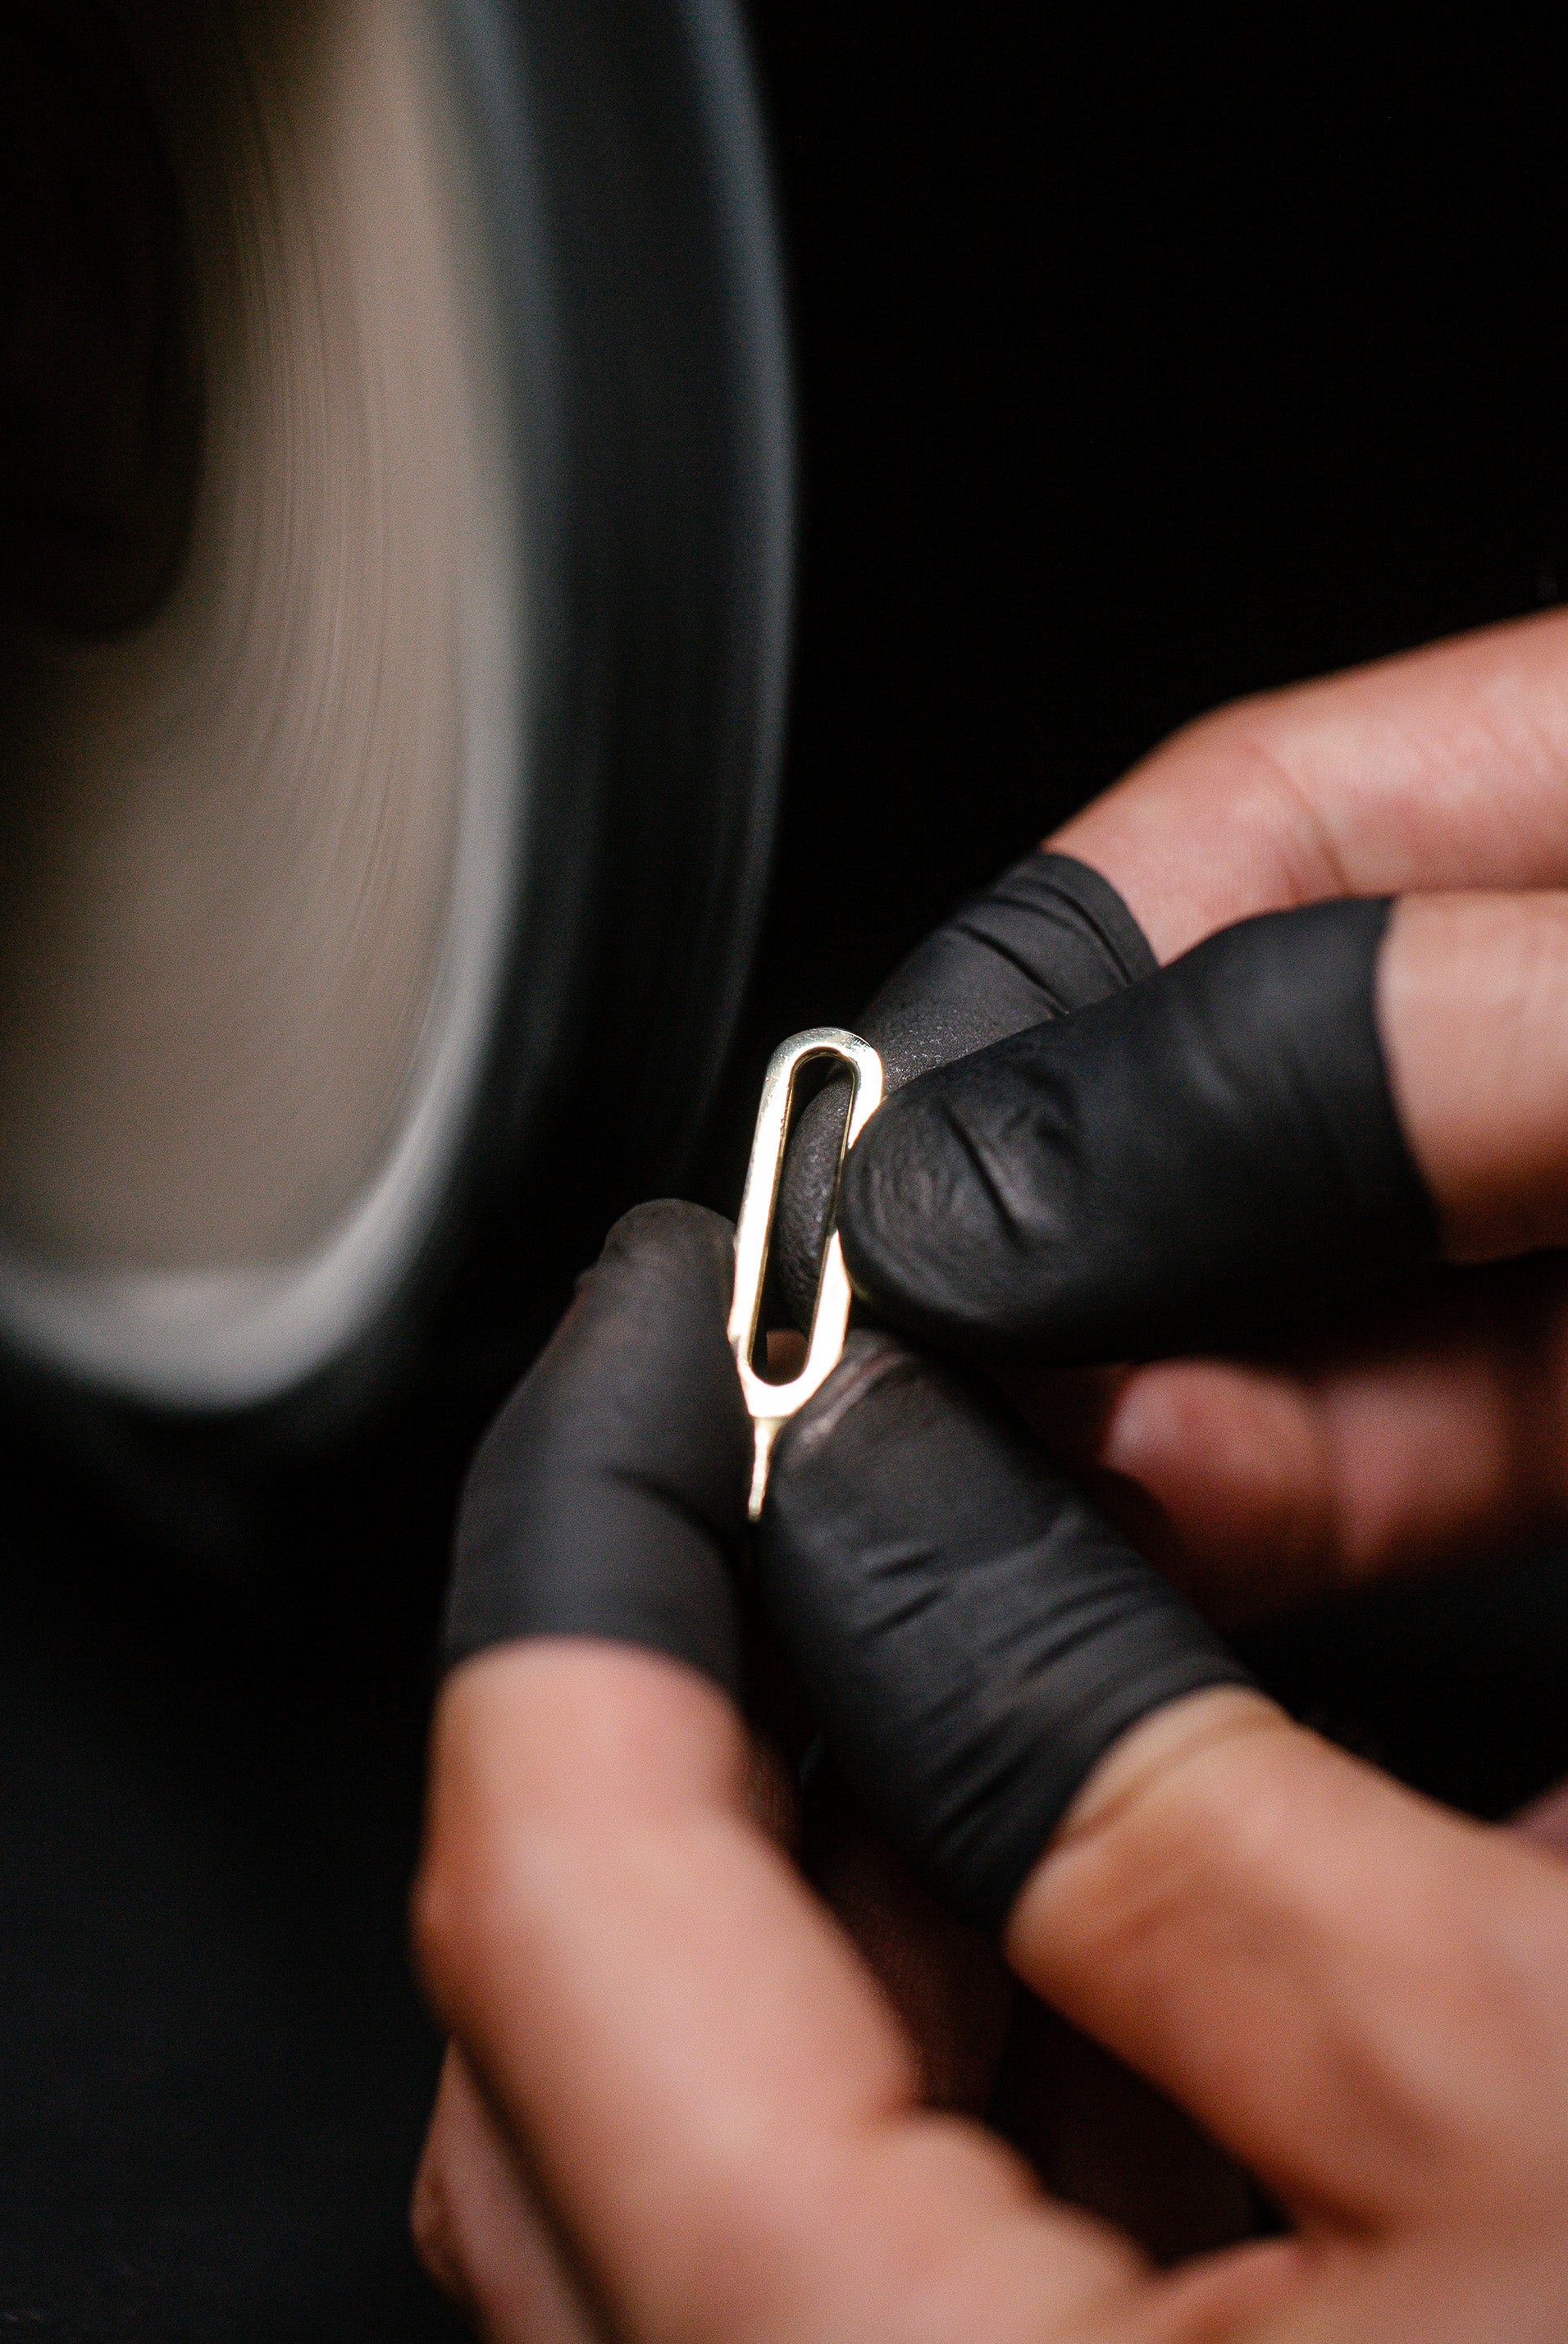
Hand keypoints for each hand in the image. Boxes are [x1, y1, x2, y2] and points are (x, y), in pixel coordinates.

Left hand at [413, 1202, 1567, 2343]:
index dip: (586, 1534)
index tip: (662, 1319)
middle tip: (844, 1449)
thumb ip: (1120, 1772)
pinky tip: (1130, 1874)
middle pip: (599, 2013)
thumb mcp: (1525, 2069)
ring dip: (857, 1835)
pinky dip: (979, 2010)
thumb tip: (886, 1503)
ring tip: (1006, 1617)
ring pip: (737, 2117)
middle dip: (718, 1677)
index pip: (550, 1887)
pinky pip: (898, 2233)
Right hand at [787, 605, 1567, 1623]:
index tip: (883, 1178)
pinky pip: (1460, 1420)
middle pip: (1253, 1078)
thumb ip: (1362, 1071)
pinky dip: (1311, 1489)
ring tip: (1019, 1473)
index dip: (1033, 991)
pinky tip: (1173, 1522)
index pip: (1257, 821)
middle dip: (1081, 1243)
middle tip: (923, 1369)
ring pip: (1339, 1290)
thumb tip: (1007, 1188)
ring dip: (1160, 1405)